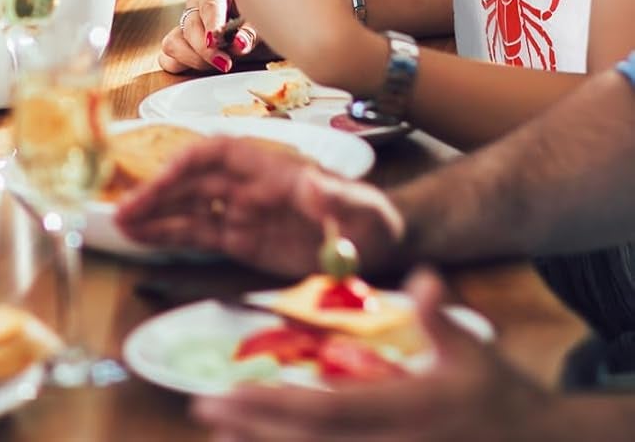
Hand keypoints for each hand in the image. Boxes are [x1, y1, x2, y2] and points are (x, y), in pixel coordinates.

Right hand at [113, 136, 402, 275]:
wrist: (380, 245)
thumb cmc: (371, 217)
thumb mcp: (361, 206)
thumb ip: (335, 197)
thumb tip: (309, 185)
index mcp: (268, 168)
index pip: (215, 156)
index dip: (184, 165)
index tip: (159, 180)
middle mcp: (246, 186)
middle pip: (191, 183)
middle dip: (156, 195)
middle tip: (123, 212)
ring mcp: (240, 212)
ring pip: (187, 208)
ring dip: (154, 215)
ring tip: (120, 225)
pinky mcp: (241, 240)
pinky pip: (198, 234)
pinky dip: (169, 236)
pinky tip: (142, 239)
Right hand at [156, 0, 260, 73]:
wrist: (264, 27)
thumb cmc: (261, 17)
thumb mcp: (263, 22)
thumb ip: (251, 33)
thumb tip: (238, 44)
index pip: (209, 3)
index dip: (212, 22)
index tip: (216, 39)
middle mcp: (196, 3)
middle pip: (189, 26)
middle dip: (205, 49)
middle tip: (226, 63)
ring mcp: (185, 24)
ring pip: (173, 43)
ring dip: (194, 59)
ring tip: (219, 65)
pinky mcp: (181, 45)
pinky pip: (167, 58)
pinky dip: (182, 66)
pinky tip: (203, 70)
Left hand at [193, 270, 558, 441]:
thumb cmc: (500, 393)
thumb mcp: (474, 350)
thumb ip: (442, 317)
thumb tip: (424, 276)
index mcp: (403, 410)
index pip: (325, 411)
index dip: (272, 405)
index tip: (227, 392)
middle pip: (309, 440)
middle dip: (253, 426)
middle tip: (200, 408)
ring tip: (217, 429)